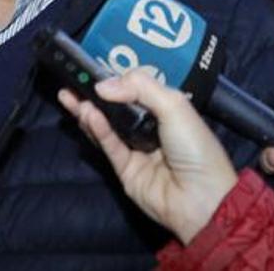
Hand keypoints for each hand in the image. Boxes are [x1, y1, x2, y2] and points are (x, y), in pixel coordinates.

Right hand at [58, 71, 236, 244]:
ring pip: (106, 126)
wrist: (203, 200)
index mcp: (166, 111)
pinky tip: (88, 115)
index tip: (93, 71)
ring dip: (89, 111)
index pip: (135, 90)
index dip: (116, 81)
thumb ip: (140, 88)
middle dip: (93, 95)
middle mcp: (150, 128)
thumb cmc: (197, 149)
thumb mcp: (175, 106)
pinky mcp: (125, 170)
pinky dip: (98, 129)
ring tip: (71, 97)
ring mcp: (136, 150)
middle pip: (116, 108)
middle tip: (71, 81)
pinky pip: (109, 145)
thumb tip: (103, 85)